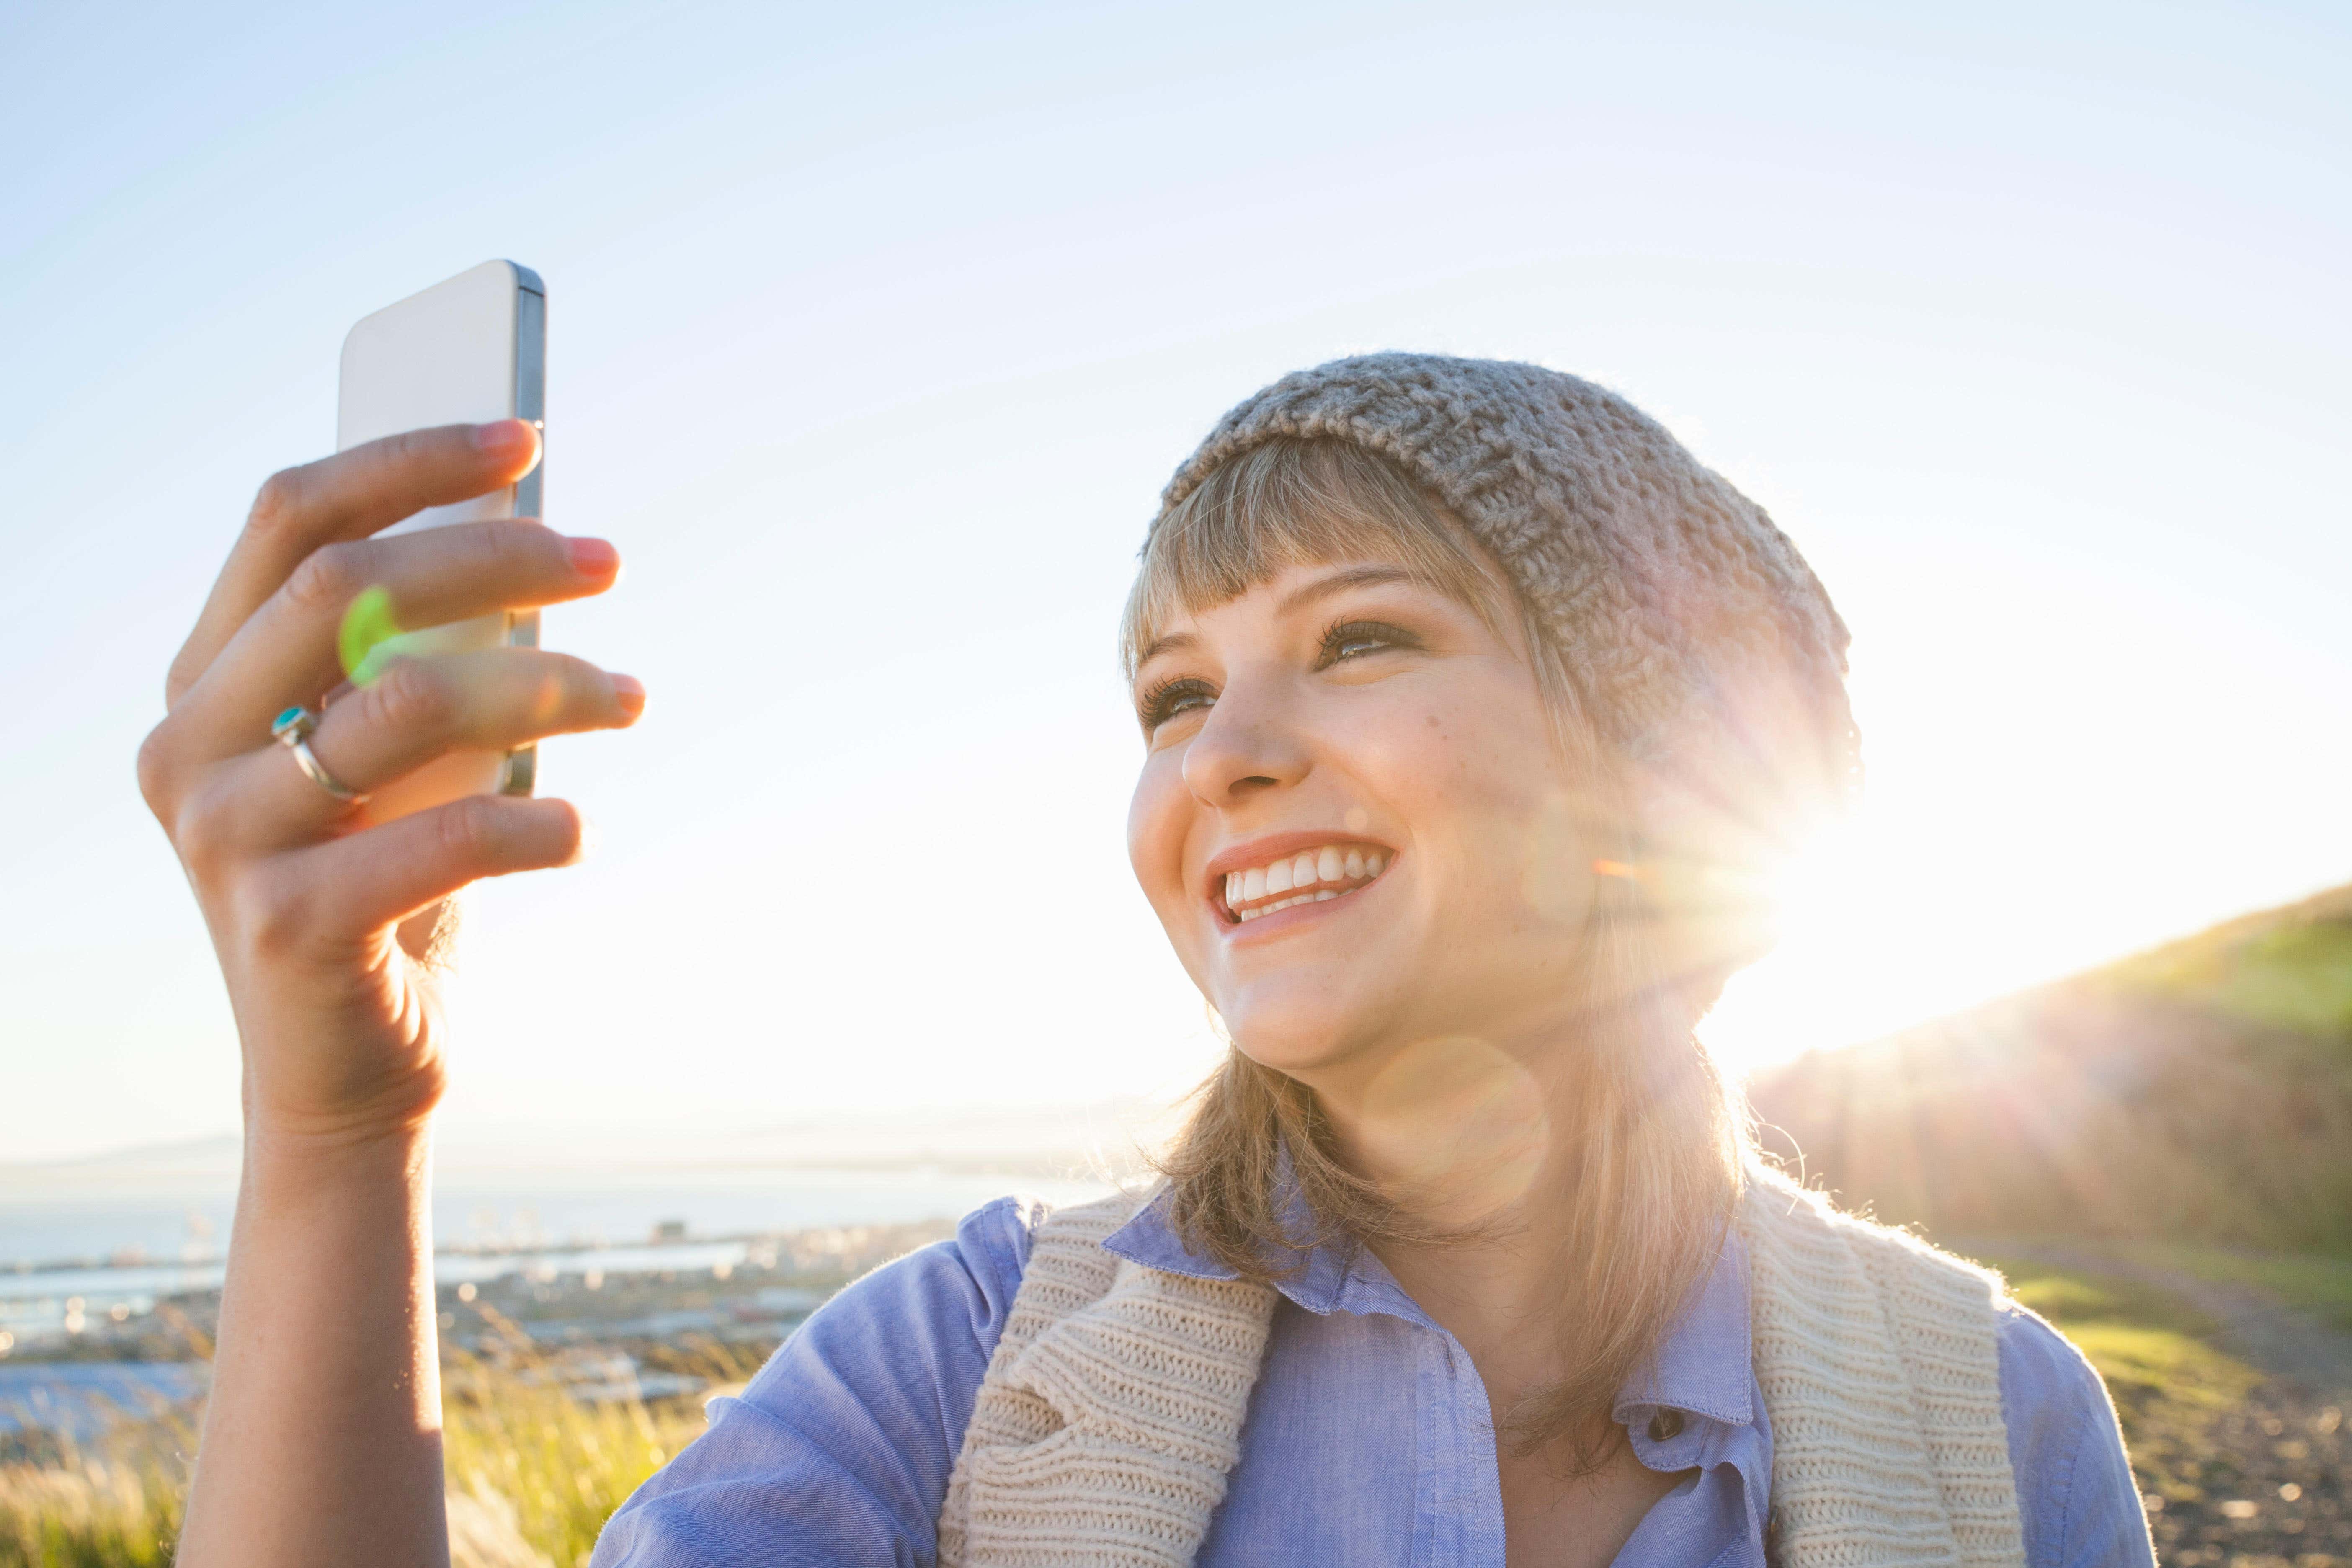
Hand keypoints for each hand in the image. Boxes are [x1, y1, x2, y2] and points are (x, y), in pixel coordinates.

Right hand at [138, 420, 640, 1144]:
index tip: (529, 438)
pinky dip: (537, 823)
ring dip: (547, 683)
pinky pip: (446, 839)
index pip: (290, 519)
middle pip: (346, 588)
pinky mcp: (287, 926)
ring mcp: (223, 838)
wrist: (342, 1072)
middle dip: (498, 557)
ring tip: (629, 694)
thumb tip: (531, 537)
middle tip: (610, 563)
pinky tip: (578, 831)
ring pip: (409, 704)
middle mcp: (184, 747)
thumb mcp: (397, 758)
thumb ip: (419, 658)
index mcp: (203, 681)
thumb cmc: (386, 887)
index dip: (409, 461)